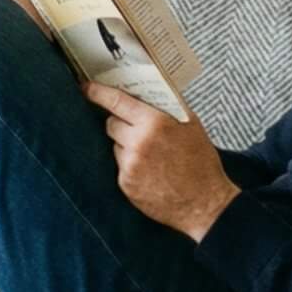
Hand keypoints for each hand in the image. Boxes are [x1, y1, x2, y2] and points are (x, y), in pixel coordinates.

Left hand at [84, 82, 239, 241]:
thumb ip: (167, 106)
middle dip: (121, 124)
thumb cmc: (200, 163)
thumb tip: (146, 91)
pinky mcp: (125, 184)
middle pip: (111, 124)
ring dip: (127, 147)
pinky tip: (150, 172)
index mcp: (154, 123)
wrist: (204, 203)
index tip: (87, 88)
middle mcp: (138, 143)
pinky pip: (121, 166)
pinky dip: (131, 167)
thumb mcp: (191, 125)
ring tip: (152, 157)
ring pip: (116, 146)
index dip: (97, 93)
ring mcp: (129, 165)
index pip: (116, 101)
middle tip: (138, 130)